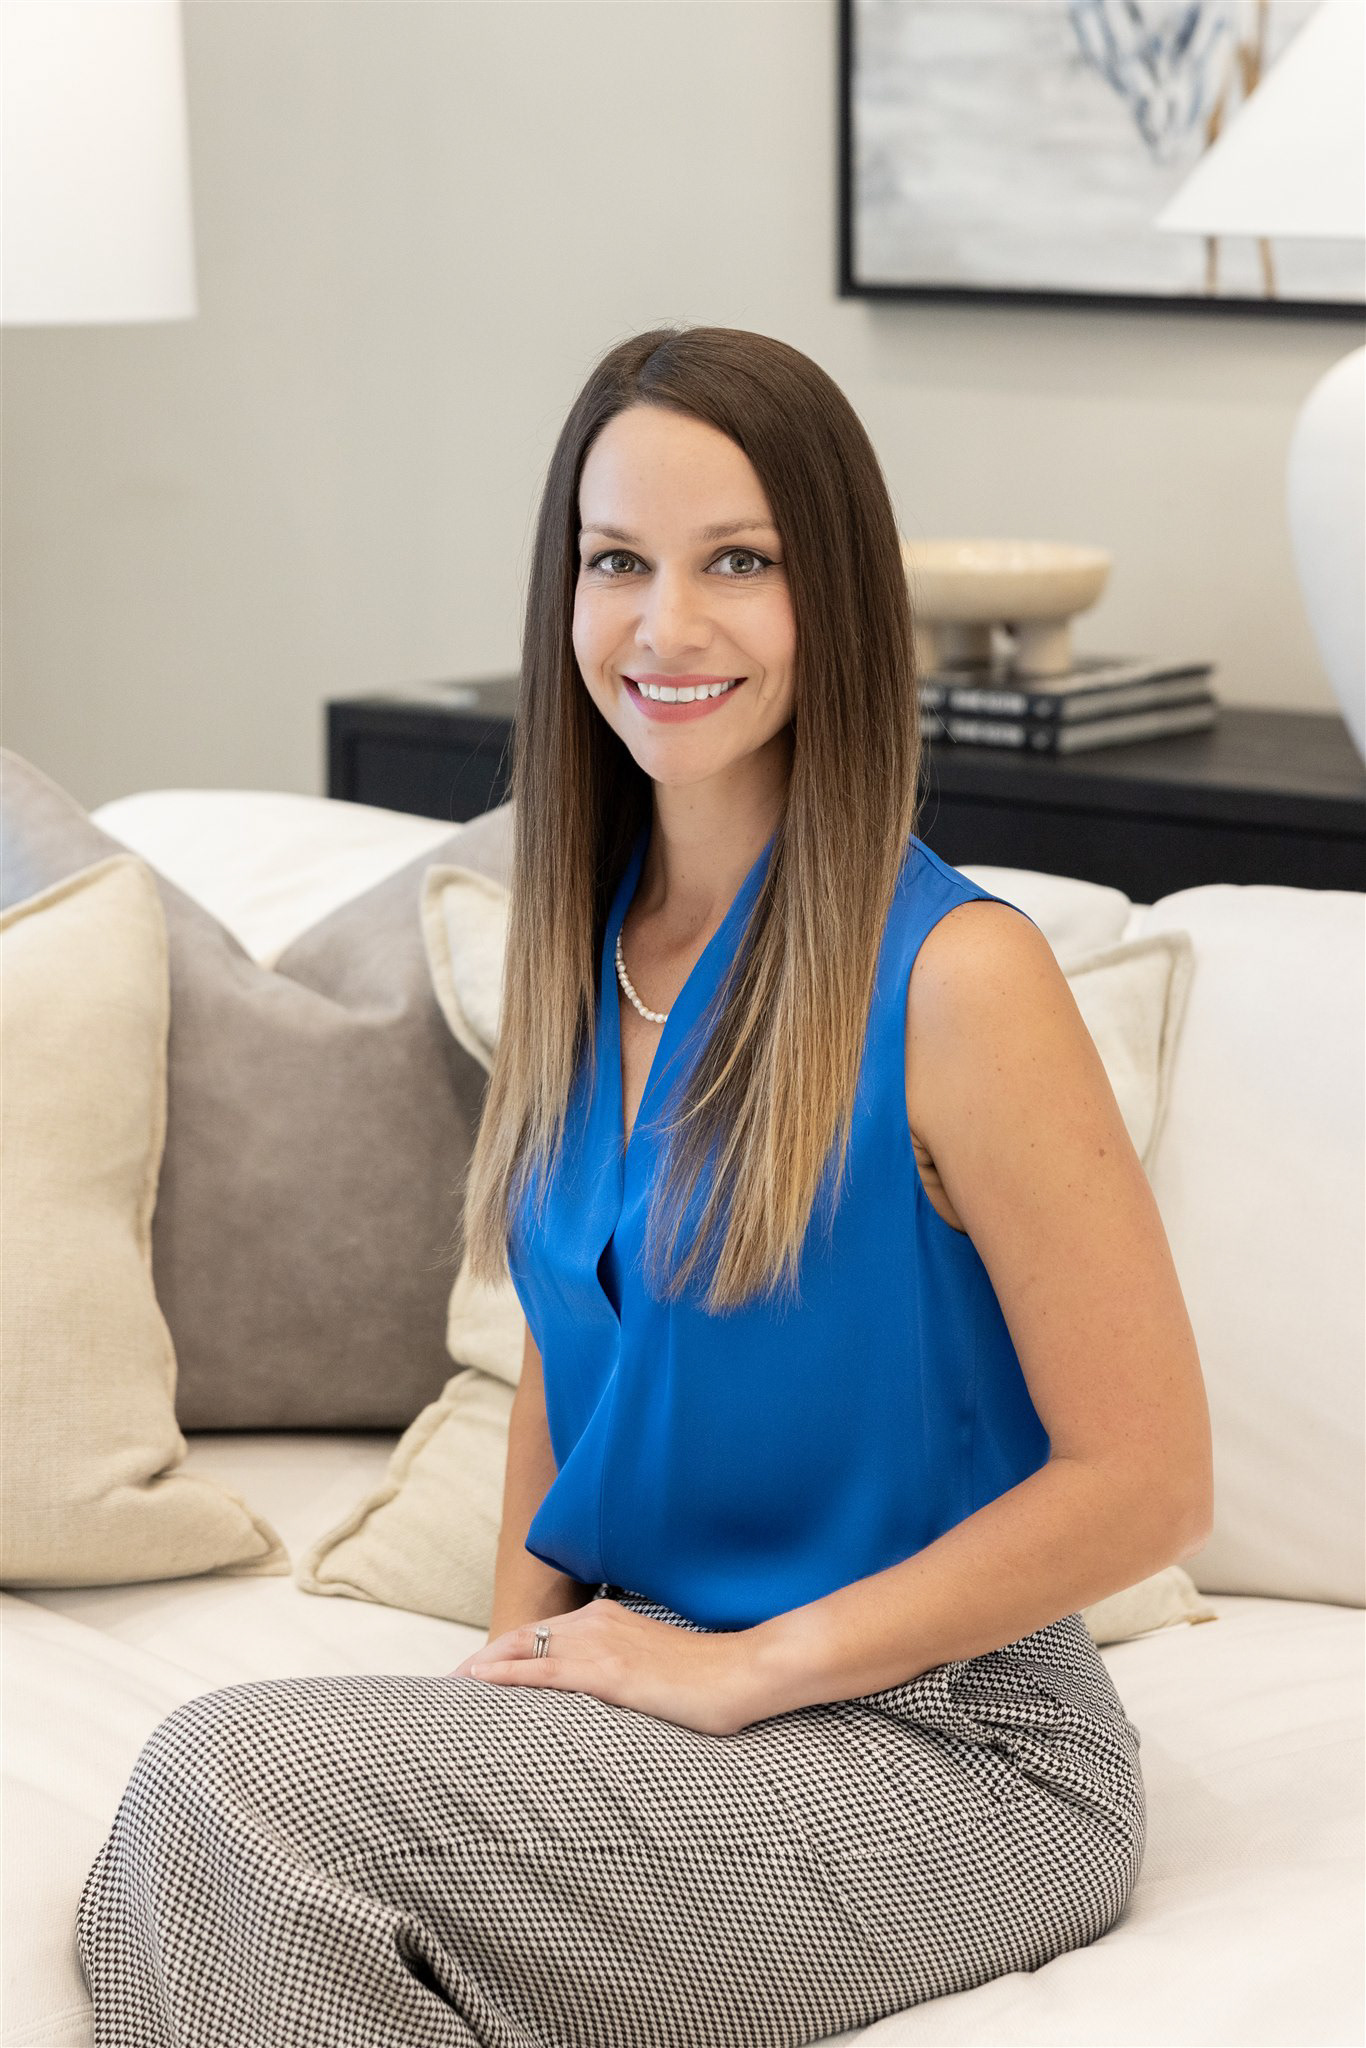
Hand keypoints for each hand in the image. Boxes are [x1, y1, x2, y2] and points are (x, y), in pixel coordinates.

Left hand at [442, 1597, 758, 1735]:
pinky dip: (505, 1677)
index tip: (471, 1677)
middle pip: (521, 1640)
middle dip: (480, 1662)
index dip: (501, 1655)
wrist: (744, 1672)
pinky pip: (544, 1673)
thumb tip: (602, 1698)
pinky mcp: (610, 1672)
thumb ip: (622, 1674)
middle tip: (446, 1688)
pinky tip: (479, 1685)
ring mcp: (602, 1644)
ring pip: (523, 1652)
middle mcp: (597, 1622)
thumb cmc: (707, 1680)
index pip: (539, 1636)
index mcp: (607, 1619)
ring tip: (449, 1691)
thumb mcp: (654, 1670)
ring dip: (481, 1670)